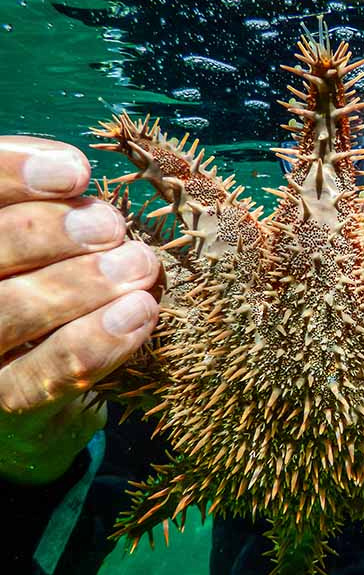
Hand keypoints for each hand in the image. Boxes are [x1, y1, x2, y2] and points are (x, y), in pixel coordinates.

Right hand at [0, 136, 159, 484]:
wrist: (37, 397)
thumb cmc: (46, 293)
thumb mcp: (46, 247)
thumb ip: (49, 207)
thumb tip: (72, 170)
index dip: (13, 173)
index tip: (76, 171)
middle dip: (54, 232)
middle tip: (112, 227)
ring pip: (10, 312)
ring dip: (82, 284)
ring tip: (138, 266)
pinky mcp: (5, 405)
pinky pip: (45, 375)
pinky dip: (97, 341)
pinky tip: (139, 314)